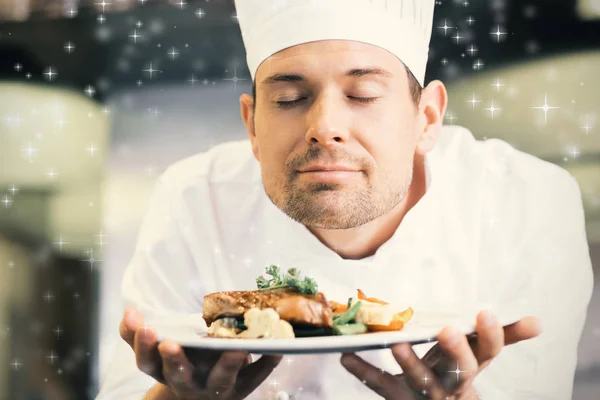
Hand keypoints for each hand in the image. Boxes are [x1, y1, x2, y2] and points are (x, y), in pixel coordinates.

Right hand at [120, 307, 281, 398]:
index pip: (148, 362)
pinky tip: (278, 349)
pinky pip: (257, 376)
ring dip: (227, 365)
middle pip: (178, 376)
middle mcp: (188, 384)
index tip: (146, 326)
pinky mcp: (243, 387)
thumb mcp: (156, 353)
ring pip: (220, 380)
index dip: (144, 346)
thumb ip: (137, 334)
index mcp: (165, 372)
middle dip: (174, 361)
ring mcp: (217, 388)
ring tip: (237, 349)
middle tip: (171, 343)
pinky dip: (267, 363)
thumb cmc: (181, 365)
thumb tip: (128, 311)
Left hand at [341, 310, 540, 398]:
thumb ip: (497, 339)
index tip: (486, 312)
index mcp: (470, 371)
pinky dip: (362, 371)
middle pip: (460, 372)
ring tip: (397, 342)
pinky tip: (346, 356)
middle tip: (448, 330)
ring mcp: (424, 396)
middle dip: (457, 352)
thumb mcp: (476, 359)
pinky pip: (380, 387)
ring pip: (421, 383)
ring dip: (410, 363)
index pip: (488, 354)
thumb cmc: (456, 380)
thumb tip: (537, 322)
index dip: (491, 336)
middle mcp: (451, 386)